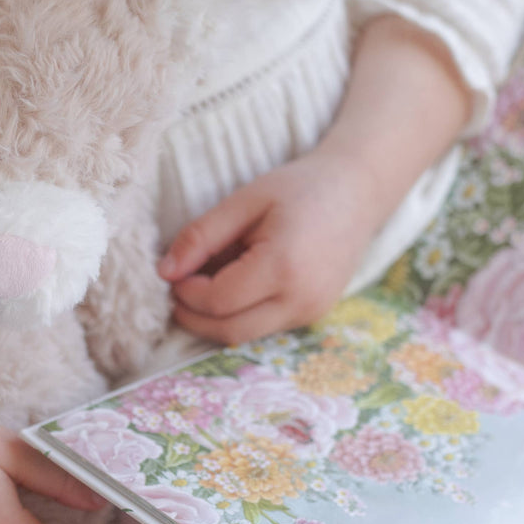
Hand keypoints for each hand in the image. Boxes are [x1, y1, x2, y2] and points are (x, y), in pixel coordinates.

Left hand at [157, 14, 473, 346]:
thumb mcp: (244, 201)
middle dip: (193, 316)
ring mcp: (311, 312)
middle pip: (229, 330)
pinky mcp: (313, 315)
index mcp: (284, 266)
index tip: (173, 270)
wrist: (359, 190)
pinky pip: (263, 326)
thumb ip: (201, 236)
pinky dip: (238, 314)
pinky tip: (231, 286)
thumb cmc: (300, 188)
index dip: (186, 291)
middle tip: (177, 288)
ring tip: (203, 284)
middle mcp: (301, 299)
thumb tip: (165, 271)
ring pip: (245, 335)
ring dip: (214, 319)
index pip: (218, 300)